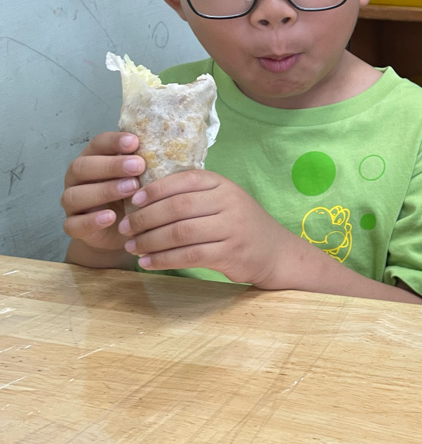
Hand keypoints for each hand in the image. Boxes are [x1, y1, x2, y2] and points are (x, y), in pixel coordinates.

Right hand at [62, 133, 145, 254]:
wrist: (122, 229)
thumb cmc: (133, 194)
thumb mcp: (141, 176)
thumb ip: (147, 162)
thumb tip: (171, 145)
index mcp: (94, 158)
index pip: (97, 143)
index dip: (114, 141)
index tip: (135, 141)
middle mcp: (78, 178)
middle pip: (82, 166)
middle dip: (111, 165)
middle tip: (138, 166)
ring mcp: (72, 203)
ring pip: (75, 194)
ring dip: (104, 190)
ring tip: (132, 189)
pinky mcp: (73, 226)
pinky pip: (74, 224)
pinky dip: (91, 221)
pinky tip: (110, 217)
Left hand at [118, 169, 294, 284]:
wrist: (274, 251)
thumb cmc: (240, 224)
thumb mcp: (223, 201)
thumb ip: (194, 195)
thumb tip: (144, 196)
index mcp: (224, 185)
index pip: (185, 180)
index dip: (156, 189)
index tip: (133, 200)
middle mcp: (229, 202)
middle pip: (178, 207)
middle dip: (145, 218)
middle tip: (124, 228)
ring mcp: (232, 228)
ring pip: (180, 232)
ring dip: (150, 241)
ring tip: (132, 247)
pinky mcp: (230, 253)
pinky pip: (189, 256)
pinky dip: (164, 260)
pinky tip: (148, 263)